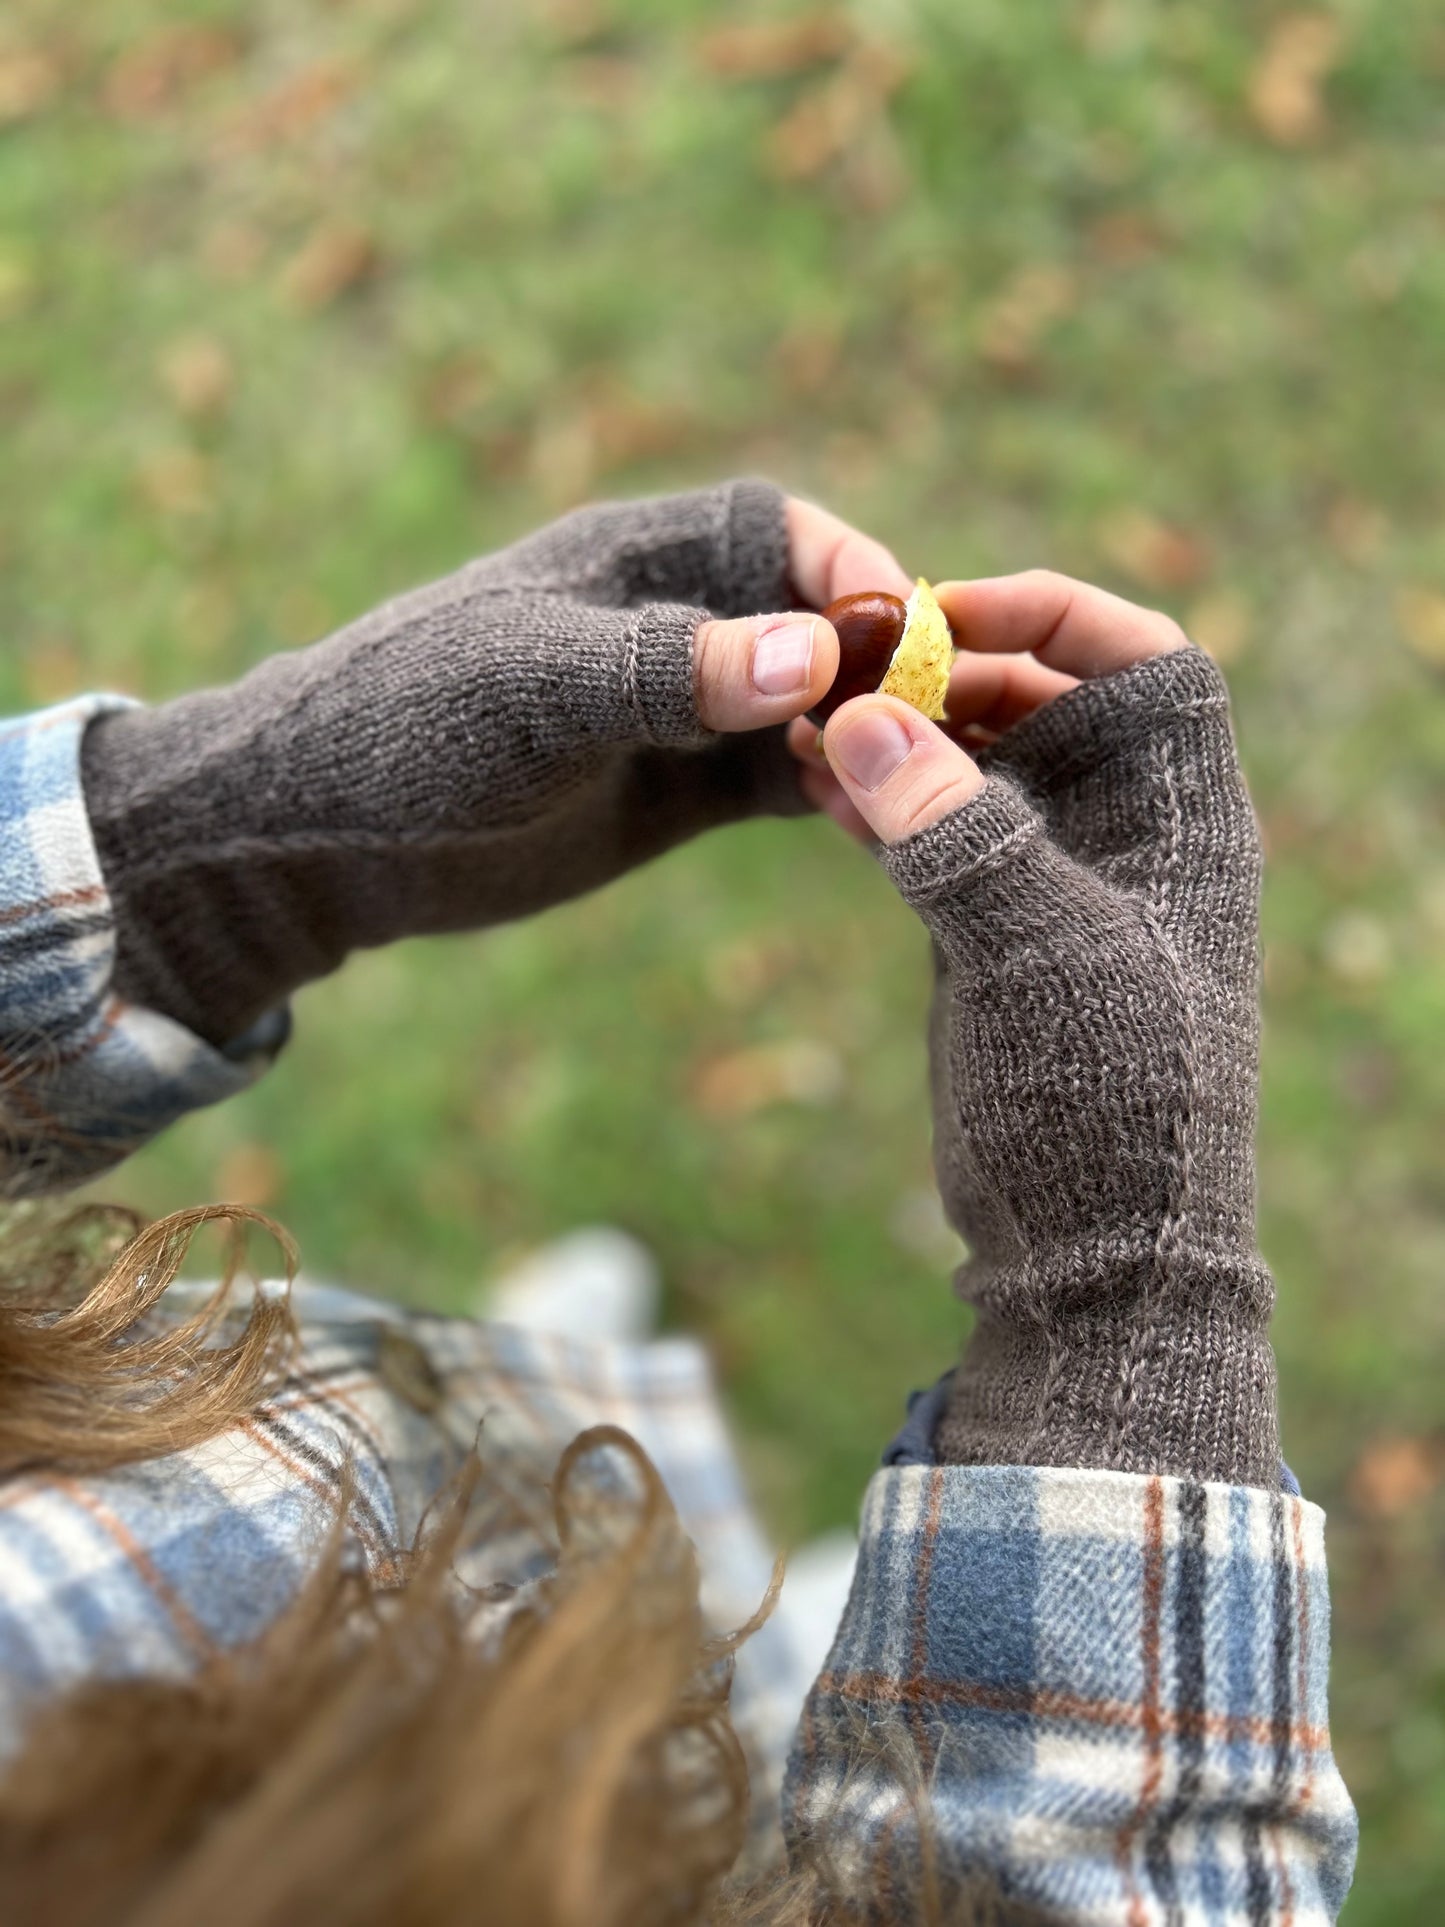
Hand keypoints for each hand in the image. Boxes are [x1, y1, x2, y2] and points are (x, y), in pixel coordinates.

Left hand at [82, 482, 907, 1049]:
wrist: (324, 835)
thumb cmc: (408, 729)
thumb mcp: (537, 691)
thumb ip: (669, 669)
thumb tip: (815, 649)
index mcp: (632, 560)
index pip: (772, 533)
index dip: (848, 568)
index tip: (901, 628)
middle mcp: (669, 624)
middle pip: (810, 615)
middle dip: (879, 655)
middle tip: (935, 719)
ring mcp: (677, 712)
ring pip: (808, 701)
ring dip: (864, 728)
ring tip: (912, 774)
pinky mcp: (675, 791)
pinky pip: (779, 775)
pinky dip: (831, 787)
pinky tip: (869, 815)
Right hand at [812, 572, 1277, 1487]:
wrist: (1096, 1253)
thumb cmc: (1106, 1100)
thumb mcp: (1035, 951)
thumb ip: (956, 832)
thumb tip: (867, 722)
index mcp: (1181, 819)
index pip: (1144, 663)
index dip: (1054, 614)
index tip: (945, 610)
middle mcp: (1126, 837)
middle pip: (1042, 702)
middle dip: (947, 674)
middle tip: (845, 672)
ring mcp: (1055, 887)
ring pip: (976, 769)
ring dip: (899, 739)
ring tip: (807, 729)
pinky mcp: (994, 936)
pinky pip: (936, 837)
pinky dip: (881, 804)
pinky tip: (815, 788)